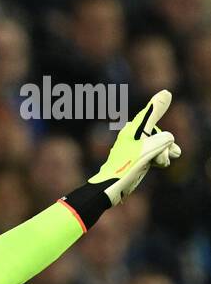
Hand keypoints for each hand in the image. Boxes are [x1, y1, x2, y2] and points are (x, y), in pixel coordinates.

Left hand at [90, 89, 180, 204]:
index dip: (158, 105)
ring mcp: (131, 148)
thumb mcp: (147, 151)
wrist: (109, 188)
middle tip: (173, 154)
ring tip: (166, 160)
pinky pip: (148, 153)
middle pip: (155, 133)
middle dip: (165, 142)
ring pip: (154, 144)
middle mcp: (131, 136)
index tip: (165, 94)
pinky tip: (160, 163)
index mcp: (132, 130)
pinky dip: (156, 157)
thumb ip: (161, 138)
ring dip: (163, 151)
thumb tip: (169, 136)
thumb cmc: (126, 167)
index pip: (149, 114)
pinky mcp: (132, 160)